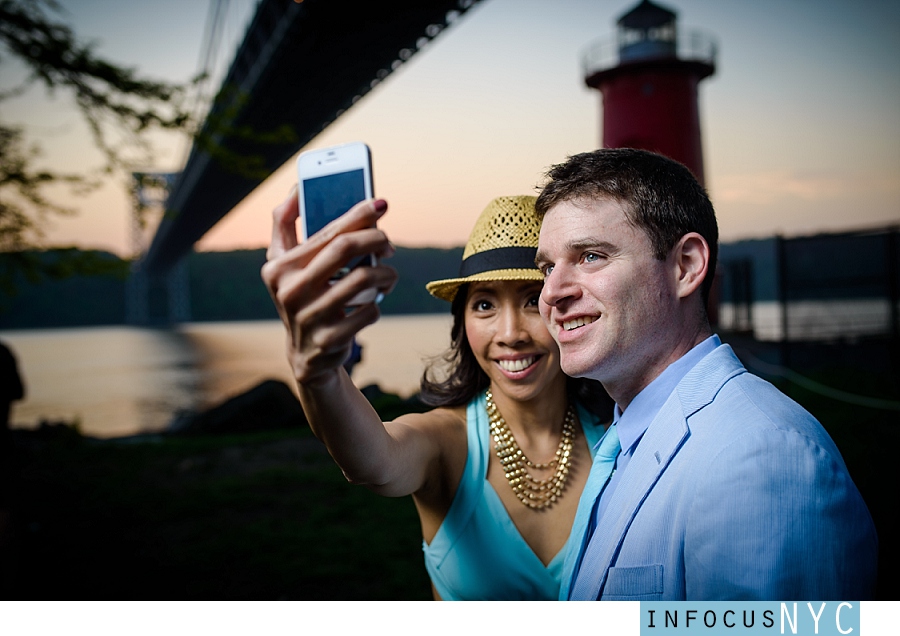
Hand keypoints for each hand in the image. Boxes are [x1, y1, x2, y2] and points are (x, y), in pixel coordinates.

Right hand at [261, 189, 397, 384]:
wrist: (307, 354)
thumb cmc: (302, 295)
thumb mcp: (284, 264)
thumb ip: (284, 224)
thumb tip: (296, 188)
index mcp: (278, 268)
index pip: (326, 232)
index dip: (358, 214)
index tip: (381, 204)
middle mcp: (289, 291)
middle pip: (344, 248)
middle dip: (375, 238)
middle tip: (388, 243)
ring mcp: (309, 317)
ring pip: (363, 279)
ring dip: (385, 273)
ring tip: (389, 274)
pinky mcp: (330, 339)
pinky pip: (369, 310)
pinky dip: (378, 303)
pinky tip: (375, 302)